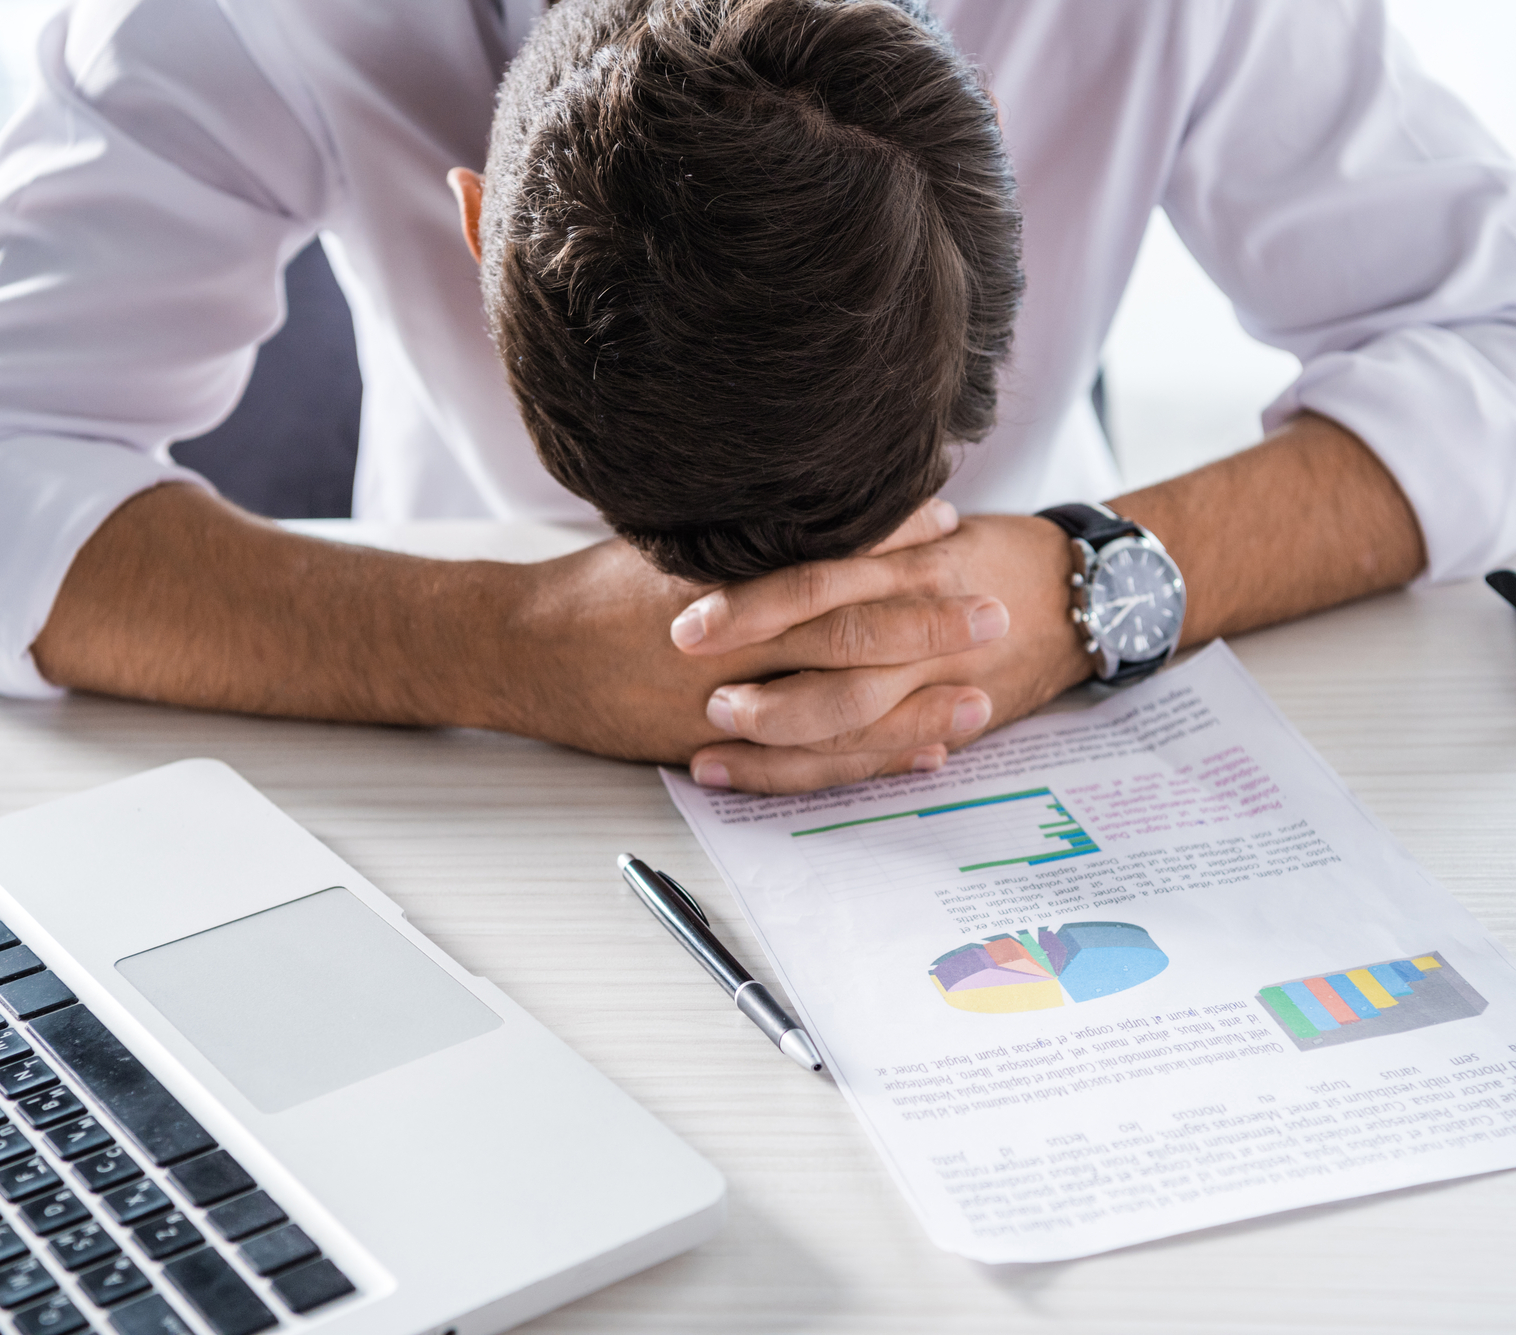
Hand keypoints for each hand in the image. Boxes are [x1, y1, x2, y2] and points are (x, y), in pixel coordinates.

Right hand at [476, 499, 1017, 765]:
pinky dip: (868, 760)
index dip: (888, 540)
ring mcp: (720, 704)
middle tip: (995, 612)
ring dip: (913, 707)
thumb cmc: (595, 589)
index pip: (818, 555)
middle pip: (841, 634)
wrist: (520, 652)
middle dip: (925, 625)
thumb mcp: (664, 538)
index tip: (946, 522)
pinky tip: (920, 753)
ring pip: (833, 711)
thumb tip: (812, 494)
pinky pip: (804, 765)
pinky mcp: (713, 750)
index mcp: (718, 578)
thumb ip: (738, 529)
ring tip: (979, 698)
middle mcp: (725, 643)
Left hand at [673, 514, 1093, 792]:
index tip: (686, 629)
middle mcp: (924, 619)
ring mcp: (941, 677)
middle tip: (702, 705)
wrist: (1091, 593)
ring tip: (714, 759)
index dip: (749, 608)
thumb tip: (753, 523)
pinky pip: (886, 754)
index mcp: (909, 560)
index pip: (818, 583)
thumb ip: (859, 534)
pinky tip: (778, 779)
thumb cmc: (992, 552)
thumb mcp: (926, 526)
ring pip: (853, 724)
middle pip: (833, 662)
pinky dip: (837, 771)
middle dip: (762, 693)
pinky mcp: (955, 715)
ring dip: (779, 750)